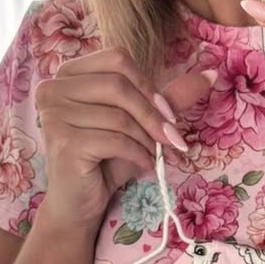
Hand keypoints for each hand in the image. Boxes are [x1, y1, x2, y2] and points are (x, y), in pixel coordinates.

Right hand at [34, 49, 216, 229]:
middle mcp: (53, 88)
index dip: (148, 85)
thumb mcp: (140, 124)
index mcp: (68, 73)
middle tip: (172, 139)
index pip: (117, 59)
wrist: (80, 205)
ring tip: (154, 156)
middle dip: (153, 114)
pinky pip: (115, 140)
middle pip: (118, 84)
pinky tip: (143, 166)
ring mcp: (54, 114)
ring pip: (119, 115)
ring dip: (147, 139)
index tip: (168, 114)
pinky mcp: (63, 141)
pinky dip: (138, 154)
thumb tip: (211, 73)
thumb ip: (169, 97)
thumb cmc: (106, 161)